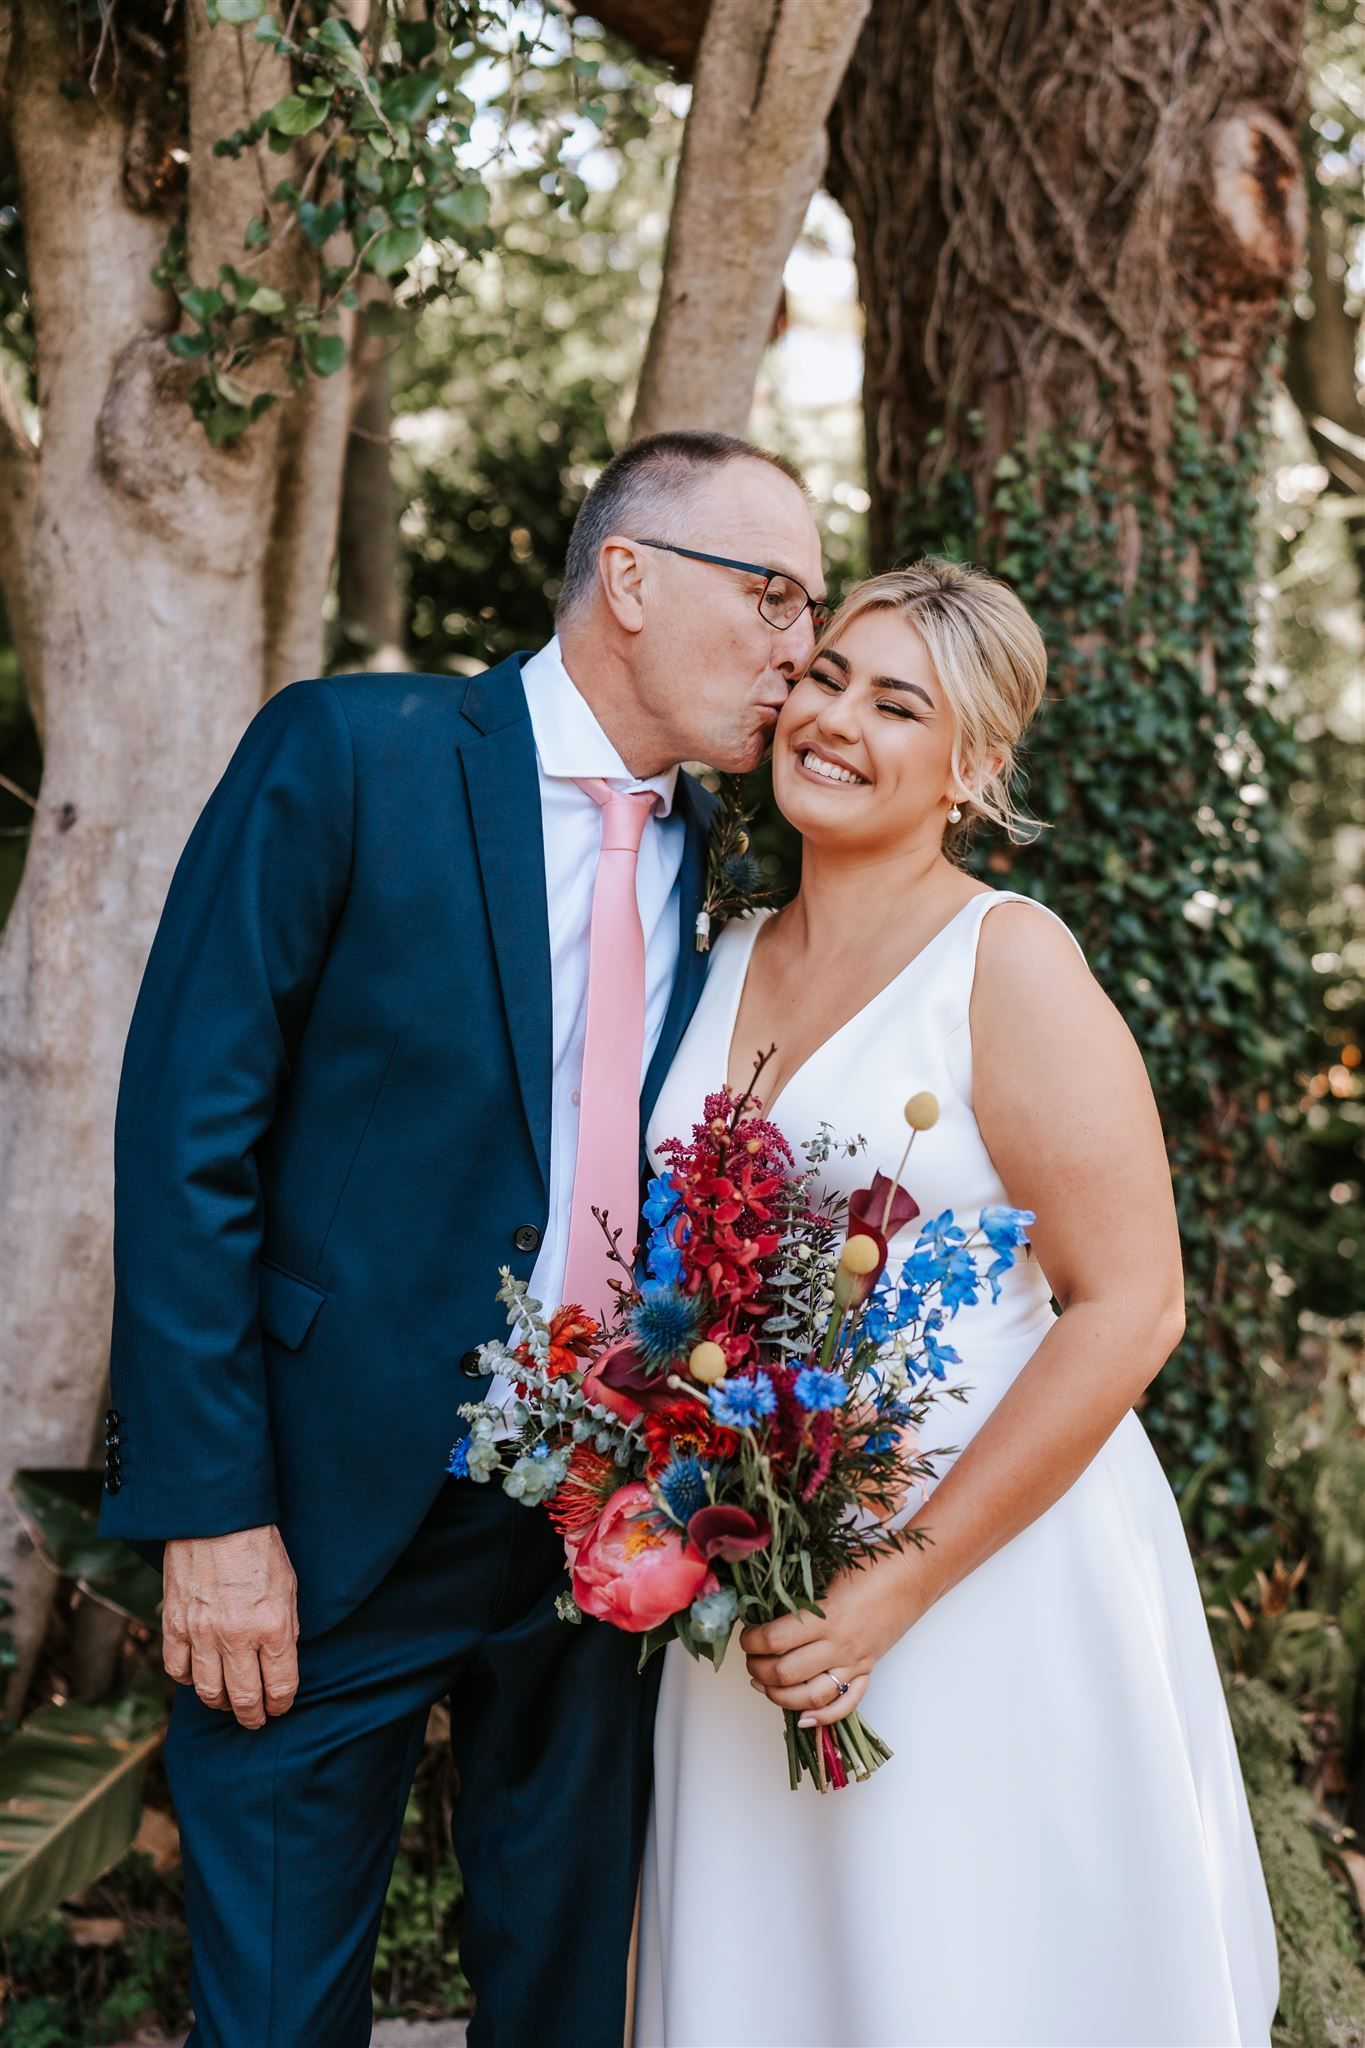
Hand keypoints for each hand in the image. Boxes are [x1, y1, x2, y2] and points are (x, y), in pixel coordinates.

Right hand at [162, 1526, 299, 1728]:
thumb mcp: (289, 1587)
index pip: (280, 1686)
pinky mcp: (175, 1625)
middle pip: (243, 1698)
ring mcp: (202, 1633)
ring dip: (220, 1703)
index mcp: (273, 1626)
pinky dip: (188, 1679)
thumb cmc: (259, 1548)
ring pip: (208, 1692)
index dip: (281, 1703)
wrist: (216, 1518)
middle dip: (252, 1716)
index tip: (279, 1706)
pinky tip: (199, 1675)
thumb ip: (285, 1629)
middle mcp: (237, 1637)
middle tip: (255, 1719)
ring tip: (228, 1703)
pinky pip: (178, 1670)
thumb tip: (280, 1662)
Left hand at [741, 1553, 925, 1728]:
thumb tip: (763, 1598)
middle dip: (759, 1669)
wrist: (912, 1573)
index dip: (752, 1641)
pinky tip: (803, 1718)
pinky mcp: (868, 1670)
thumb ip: (798, 1588)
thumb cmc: (870, 1564)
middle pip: (787, 1673)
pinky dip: (824, 1717)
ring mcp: (855, 1662)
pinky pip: (847, 1703)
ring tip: (764, 1684)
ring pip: (812, 1696)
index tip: (746, 1635)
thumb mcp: (828, 1568)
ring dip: (780, 1696)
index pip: (775, 1640)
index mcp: (826, 1616)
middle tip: (750, 1658)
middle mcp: (839, 1645)